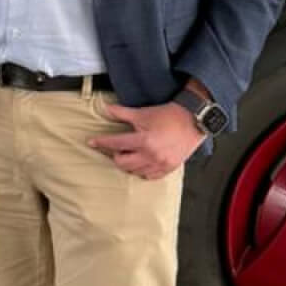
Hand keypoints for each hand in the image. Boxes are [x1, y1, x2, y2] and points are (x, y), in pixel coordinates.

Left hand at [90, 102, 204, 178]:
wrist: (193, 120)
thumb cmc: (168, 115)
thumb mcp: (143, 113)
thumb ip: (122, 113)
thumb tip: (105, 109)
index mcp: (144, 141)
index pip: (116, 144)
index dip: (101, 142)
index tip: (92, 142)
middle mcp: (151, 155)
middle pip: (123, 163)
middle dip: (116, 156)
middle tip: (117, 149)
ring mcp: (161, 164)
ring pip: (135, 171)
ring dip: (128, 164)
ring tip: (129, 155)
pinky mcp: (169, 168)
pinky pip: (150, 176)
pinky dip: (142, 171)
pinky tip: (141, 163)